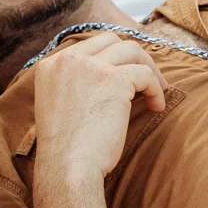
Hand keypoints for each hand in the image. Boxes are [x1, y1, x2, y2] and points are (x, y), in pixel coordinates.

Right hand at [32, 33, 167, 180]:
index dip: (110, 57)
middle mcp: (68, 59)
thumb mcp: (56, 105)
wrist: (68, 167)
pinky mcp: (114, 79)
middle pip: (110, 39)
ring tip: (158, 89)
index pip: (88, 45)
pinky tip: (156, 107)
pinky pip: (145, 75)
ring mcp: (91, 67)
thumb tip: (103, 78)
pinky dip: (156, 89)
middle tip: (145, 77)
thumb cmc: (66, 148)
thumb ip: (71, 84)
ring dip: (149, 69)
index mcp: (50, 65)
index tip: (123, 73)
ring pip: (132, 50)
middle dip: (132, 56)